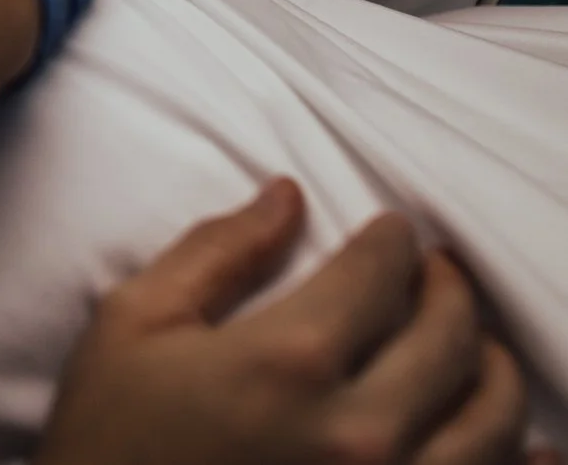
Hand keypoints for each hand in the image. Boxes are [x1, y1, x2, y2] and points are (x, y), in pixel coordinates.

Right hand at [38, 179, 543, 464]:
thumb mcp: (132, 324)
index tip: (392, 232)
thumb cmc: (110, 435)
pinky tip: (534, 448)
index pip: (380, 273)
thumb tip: (286, 197)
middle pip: (450, 337)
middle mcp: (359, 431)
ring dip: (491, 368)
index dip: (393, 242)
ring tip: (470, 348)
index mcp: (288, 362)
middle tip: (437, 275)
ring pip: (494, 419)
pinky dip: (526, 463)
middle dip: (449, 291)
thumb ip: (216, 253)